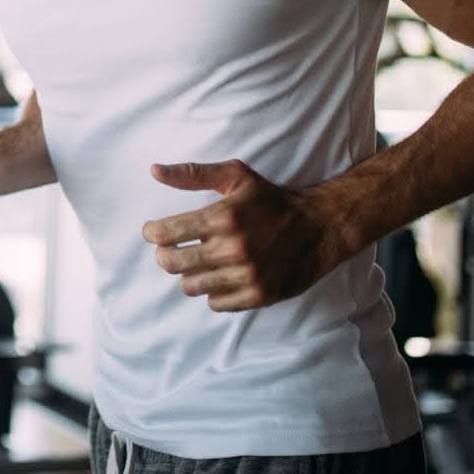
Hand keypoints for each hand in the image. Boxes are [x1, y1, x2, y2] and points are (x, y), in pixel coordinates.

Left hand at [142, 159, 348, 311]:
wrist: (320, 227)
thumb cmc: (272, 199)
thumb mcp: (236, 176)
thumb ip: (193, 174)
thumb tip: (154, 171)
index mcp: (223, 217)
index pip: (166, 234)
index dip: (153, 233)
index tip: (155, 231)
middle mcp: (234, 249)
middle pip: (171, 264)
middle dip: (165, 255)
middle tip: (173, 249)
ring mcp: (247, 276)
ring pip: (190, 286)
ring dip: (189, 274)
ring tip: (200, 262)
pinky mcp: (260, 296)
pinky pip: (216, 303)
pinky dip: (213, 291)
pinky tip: (222, 276)